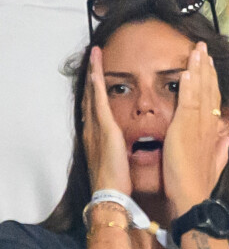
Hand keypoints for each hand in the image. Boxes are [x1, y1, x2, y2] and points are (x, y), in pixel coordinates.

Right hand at [82, 46, 131, 194]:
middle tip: (92, 58)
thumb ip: (115, 147)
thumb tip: (120, 142)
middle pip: (89, 96)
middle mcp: (92, 128)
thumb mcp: (113, 159)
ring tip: (93, 56)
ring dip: (93, 74)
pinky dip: (97, 86)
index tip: (95, 76)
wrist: (109, 193)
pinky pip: (99, 102)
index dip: (93, 90)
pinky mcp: (105, 129)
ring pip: (92, 94)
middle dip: (90, 76)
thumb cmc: (113, 179)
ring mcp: (96, 127)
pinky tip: (96, 72)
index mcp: (95, 135)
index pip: (93, 106)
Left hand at [163, 42, 228, 215]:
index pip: (213, 100)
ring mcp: (198, 124)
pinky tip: (187, 71)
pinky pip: (188, 102)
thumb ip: (221, 148)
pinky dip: (188, 86)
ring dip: (199, 70)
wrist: (192, 196)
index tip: (208, 66)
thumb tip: (226, 136)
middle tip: (203, 49)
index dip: (211, 81)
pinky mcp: (184, 128)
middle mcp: (208, 124)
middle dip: (206, 69)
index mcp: (213, 130)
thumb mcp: (215, 163)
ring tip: (197, 51)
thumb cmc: (199, 181)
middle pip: (209, 91)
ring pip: (201, 92)